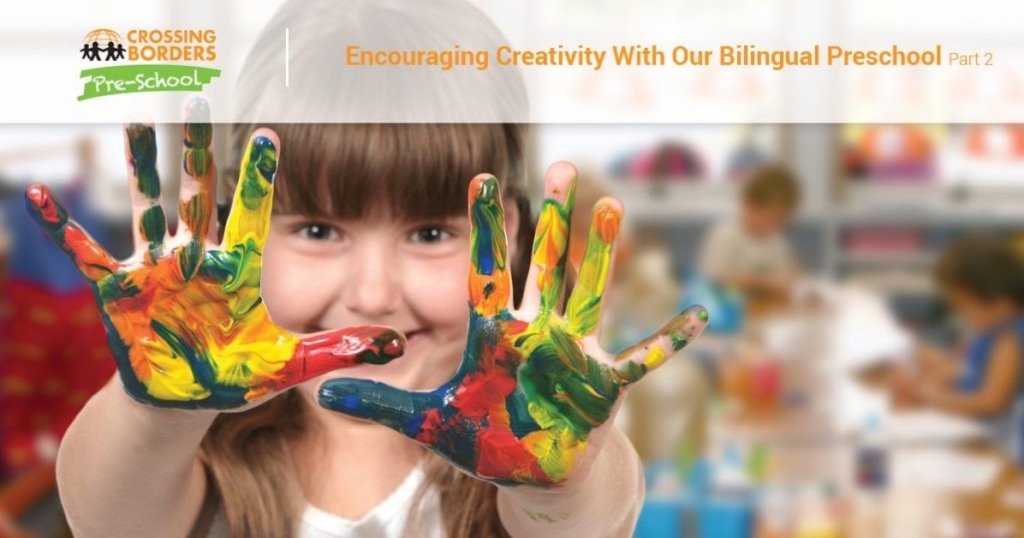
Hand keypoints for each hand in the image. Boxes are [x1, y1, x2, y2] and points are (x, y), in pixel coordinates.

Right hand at [24, 98, 403, 409]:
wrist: (187, 399)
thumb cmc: (237, 376)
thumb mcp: (291, 364)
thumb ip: (341, 350)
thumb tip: (401, 347)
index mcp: (239, 269)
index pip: (251, 212)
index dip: (258, 176)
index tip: (269, 134)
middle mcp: (198, 258)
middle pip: (200, 193)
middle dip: (200, 148)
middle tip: (201, 96)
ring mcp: (157, 270)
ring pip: (149, 206)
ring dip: (143, 165)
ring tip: (140, 118)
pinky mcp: (119, 290)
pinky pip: (87, 253)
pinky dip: (61, 226)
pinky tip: (38, 195)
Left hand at [319, 162, 707, 486]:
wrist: (532, 470)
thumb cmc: (486, 438)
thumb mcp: (429, 420)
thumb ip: (380, 402)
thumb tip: (322, 391)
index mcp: (494, 335)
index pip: (487, 270)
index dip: (487, 227)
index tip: (483, 179)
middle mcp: (536, 332)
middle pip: (546, 265)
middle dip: (554, 218)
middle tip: (561, 164)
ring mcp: (573, 355)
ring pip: (590, 292)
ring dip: (601, 252)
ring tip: (611, 203)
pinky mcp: (604, 386)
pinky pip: (642, 359)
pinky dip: (670, 340)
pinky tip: (700, 314)